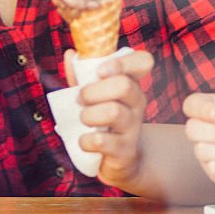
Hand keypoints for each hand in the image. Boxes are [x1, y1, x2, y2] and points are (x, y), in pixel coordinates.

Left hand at [66, 49, 153, 186]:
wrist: (121, 159)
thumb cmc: (103, 120)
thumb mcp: (93, 95)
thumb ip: (81, 75)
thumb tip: (70, 53)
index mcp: (132, 82)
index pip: (144, 61)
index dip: (122, 62)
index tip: (100, 71)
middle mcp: (138, 102)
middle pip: (124, 85)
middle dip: (93, 91)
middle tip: (80, 99)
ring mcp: (134, 127)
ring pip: (114, 112)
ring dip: (89, 115)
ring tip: (83, 119)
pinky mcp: (126, 150)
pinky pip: (103, 141)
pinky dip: (86, 140)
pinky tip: (84, 141)